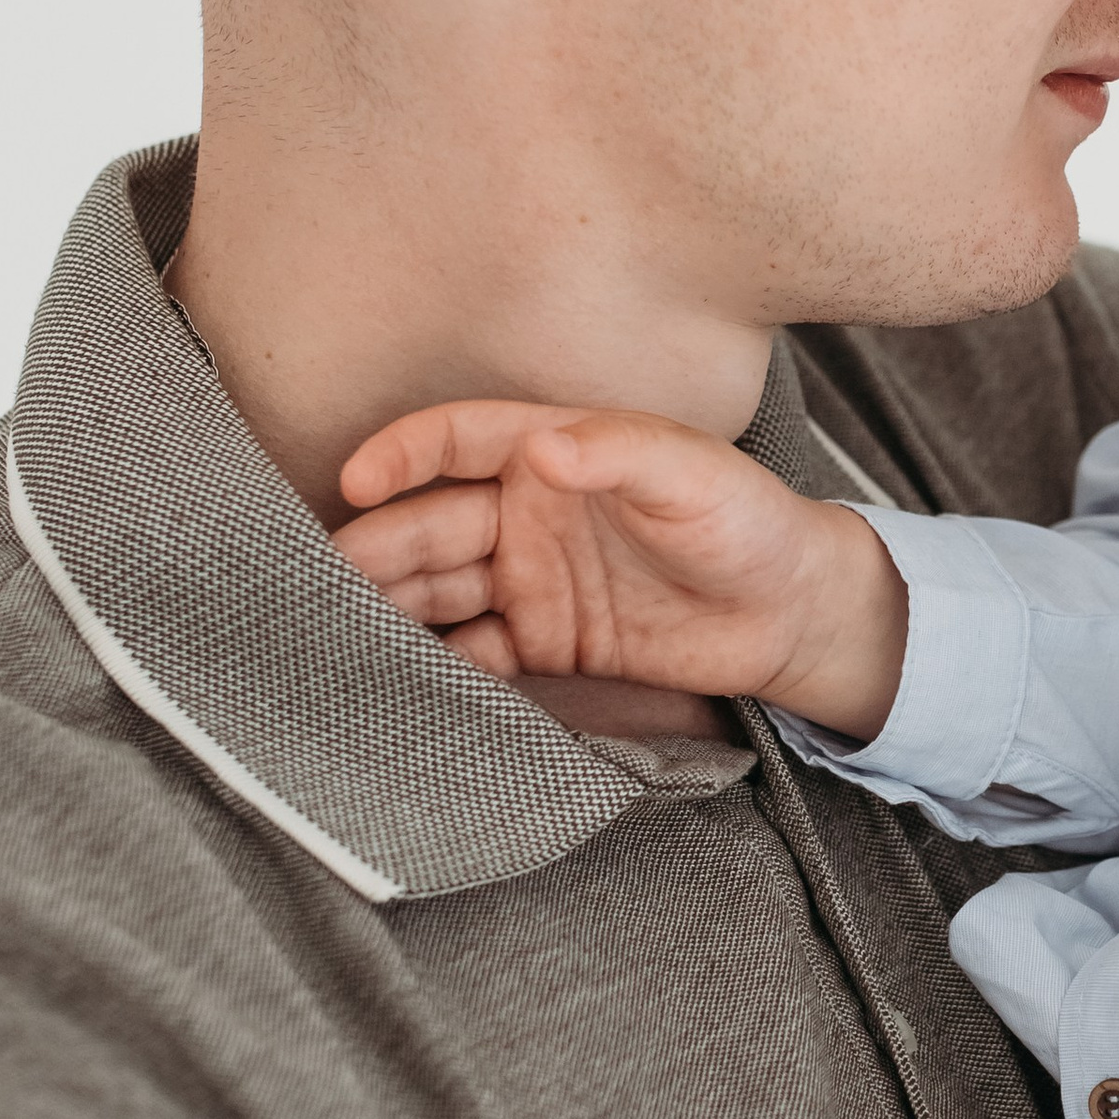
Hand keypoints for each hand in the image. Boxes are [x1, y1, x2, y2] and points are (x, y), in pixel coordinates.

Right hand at [333, 401, 910, 737]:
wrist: (794, 613)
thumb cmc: (749, 521)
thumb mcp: (690, 474)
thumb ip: (616, 453)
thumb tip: (543, 446)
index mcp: (552, 453)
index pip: (457, 440)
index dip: (402, 454)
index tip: (358, 481)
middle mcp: (528, 513)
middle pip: (432, 525)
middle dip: (377, 547)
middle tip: (325, 578)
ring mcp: (532, 579)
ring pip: (441, 589)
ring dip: (394, 607)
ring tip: (343, 632)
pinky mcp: (548, 643)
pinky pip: (478, 652)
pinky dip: (442, 664)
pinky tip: (410, 678)